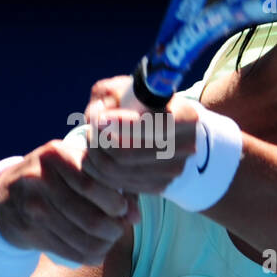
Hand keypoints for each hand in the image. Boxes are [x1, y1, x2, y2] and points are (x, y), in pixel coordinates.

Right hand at [0, 139, 140, 267]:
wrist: (6, 196)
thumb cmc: (54, 179)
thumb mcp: (75, 169)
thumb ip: (110, 184)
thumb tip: (135, 216)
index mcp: (56, 155)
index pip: (94, 185)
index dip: (116, 203)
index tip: (122, 210)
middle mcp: (40, 179)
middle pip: (91, 218)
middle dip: (114, 230)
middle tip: (118, 230)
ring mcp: (32, 207)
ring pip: (82, 240)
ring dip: (103, 246)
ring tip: (108, 241)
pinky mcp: (28, 231)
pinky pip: (69, 253)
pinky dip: (89, 256)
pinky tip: (94, 252)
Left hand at [76, 75, 199, 195]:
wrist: (170, 132)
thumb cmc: (145, 105)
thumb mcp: (130, 89)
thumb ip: (111, 96)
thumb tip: (97, 117)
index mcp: (185, 117)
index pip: (157, 124)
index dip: (124, 124)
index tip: (100, 119)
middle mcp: (184, 147)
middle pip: (128, 152)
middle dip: (99, 140)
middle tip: (91, 128)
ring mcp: (172, 171)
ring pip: (116, 170)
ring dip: (95, 154)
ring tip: (92, 138)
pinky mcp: (158, 187)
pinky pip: (117, 182)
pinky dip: (99, 169)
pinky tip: (97, 154)